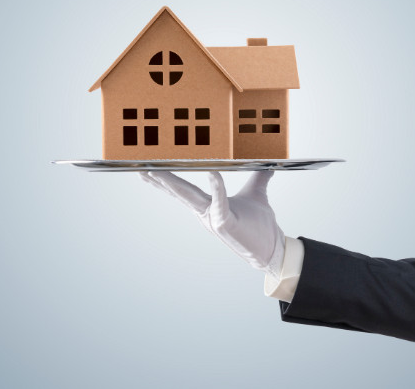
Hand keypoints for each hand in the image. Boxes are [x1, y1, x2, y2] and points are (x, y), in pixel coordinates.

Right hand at [140, 170, 284, 278]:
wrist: (272, 248)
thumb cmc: (261, 225)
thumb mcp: (257, 195)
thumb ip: (259, 178)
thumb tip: (268, 165)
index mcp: (209, 205)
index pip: (184, 189)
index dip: (167, 179)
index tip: (151, 167)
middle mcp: (206, 212)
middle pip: (180, 192)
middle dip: (161, 180)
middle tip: (142, 168)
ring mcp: (213, 218)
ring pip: (190, 197)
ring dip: (173, 184)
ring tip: (158, 172)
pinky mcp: (225, 223)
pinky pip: (220, 202)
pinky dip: (216, 186)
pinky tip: (212, 172)